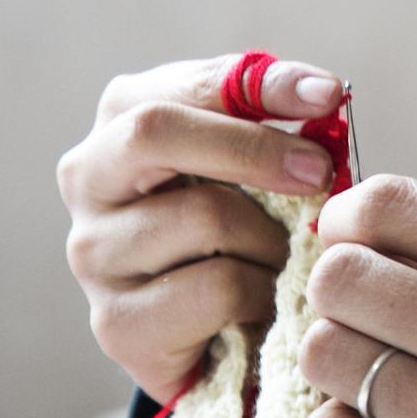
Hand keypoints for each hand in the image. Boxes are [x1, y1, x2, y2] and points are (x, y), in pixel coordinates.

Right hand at [55, 53, 345, 403]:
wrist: (208, 334)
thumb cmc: (234, 226)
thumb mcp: (248, 159)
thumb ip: (271, 118)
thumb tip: (322, 92)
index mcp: (121, 117)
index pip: (188, 83)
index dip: (263, 85)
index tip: (328, 94)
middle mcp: (88, 177)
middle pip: (156, 131)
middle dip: (254, 149)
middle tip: (321, 173)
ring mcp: (92, 252)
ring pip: (204, 217)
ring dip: (271, 237)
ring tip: (285, 255)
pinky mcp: (116, 321)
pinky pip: (216, 289)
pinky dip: (261, 292)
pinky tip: (264, 300)